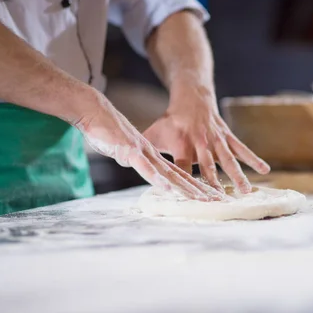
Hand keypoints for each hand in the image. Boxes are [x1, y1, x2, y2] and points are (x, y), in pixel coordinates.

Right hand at [74, 89, 221, 200]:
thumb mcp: (126, 151)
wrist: (96, 111)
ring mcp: (144, 153)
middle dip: (198, 190)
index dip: (194, 186)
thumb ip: (135, 159)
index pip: (179, 173)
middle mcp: (154, 155)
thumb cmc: (109, 131)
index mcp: (154, 155)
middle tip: (216, 201)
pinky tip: (168, 189)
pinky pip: (146, 168)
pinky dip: (157, 179)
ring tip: (201, 199)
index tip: (209, 196)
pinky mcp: (130, 151)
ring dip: (185, 188)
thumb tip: (137, 166)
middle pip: (180, 176)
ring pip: (168, 174)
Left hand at [143, 80, 269, 193]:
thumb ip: (145, 150)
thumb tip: (127, 165)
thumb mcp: (155, 132)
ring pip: (229, 160)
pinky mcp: (228, 136)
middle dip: (214, 186)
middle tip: (220, 203)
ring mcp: (217, 140)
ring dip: (238, 176)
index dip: (183, 183)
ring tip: (245, 192)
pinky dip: (254, 159)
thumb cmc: (171, 120)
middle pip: (208, 169)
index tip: (187, 199)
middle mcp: (200, 143)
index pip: (182, 168)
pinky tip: (265, 170)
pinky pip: (242, 149)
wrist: (192, 96)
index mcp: (181, 145)